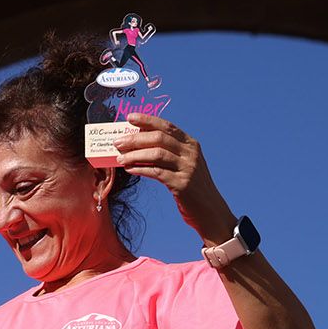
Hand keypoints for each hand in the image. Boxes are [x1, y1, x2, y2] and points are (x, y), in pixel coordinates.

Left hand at [114, 114, 236, 242]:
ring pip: (157, 154)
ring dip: (135, 155)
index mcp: (190, 144)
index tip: (130, 117)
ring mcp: (188, 168)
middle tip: (118, 142)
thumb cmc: (191, 188)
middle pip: (159, 138)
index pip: (167, 126)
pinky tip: (130, 170)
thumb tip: (137, 145)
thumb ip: (167, 154)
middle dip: (136, 139)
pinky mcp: (182, 184)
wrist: (210, 211)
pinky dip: (141, 169)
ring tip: (120, 159)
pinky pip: (157, 173)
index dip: (148, 120)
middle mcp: (191, 153)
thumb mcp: (183, 166)